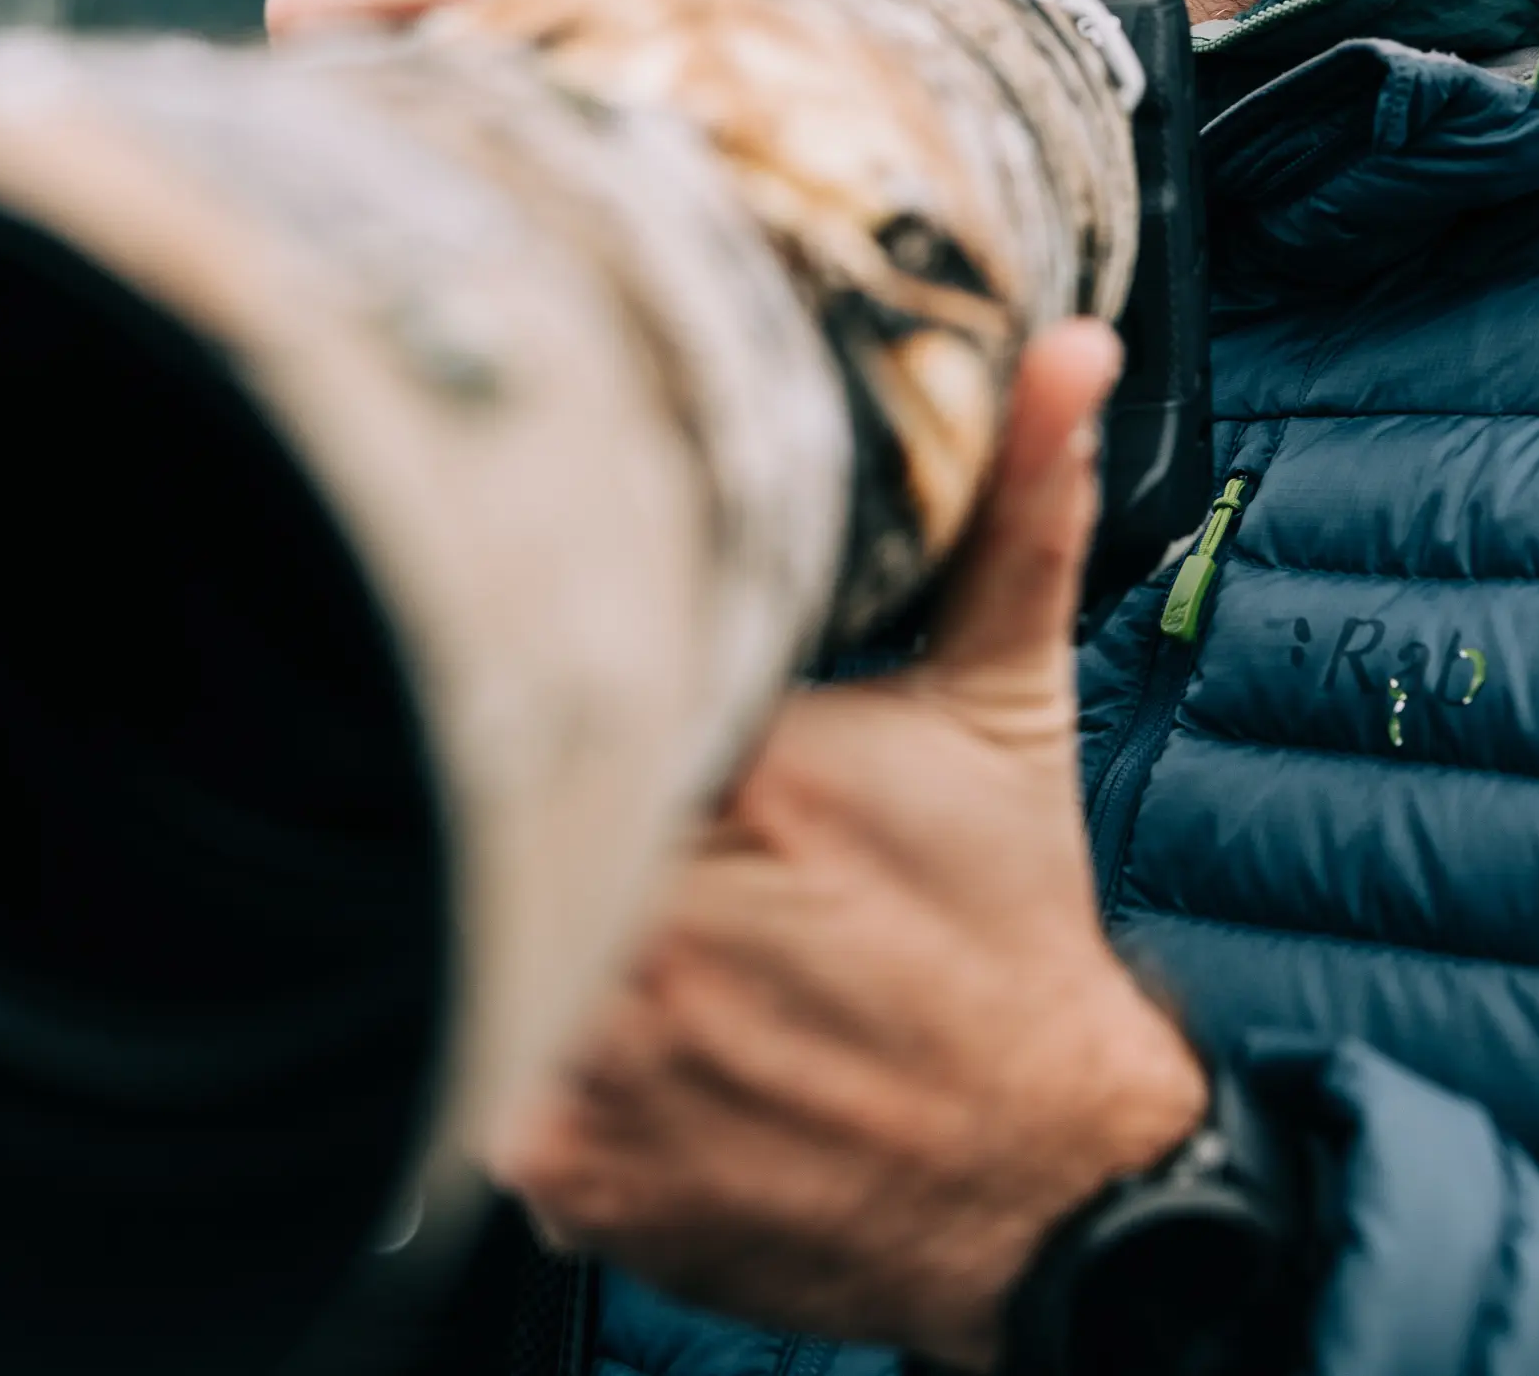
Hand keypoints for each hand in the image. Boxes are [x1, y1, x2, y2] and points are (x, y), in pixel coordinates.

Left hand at [500, 319, 1207, 1368]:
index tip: (556, 623)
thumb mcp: (1010, 705)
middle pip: (517, 793)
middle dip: (527, 766)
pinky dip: (504, 1022)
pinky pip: (470, 1063)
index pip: (587, 664)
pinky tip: (582, 994)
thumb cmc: (1006, 929)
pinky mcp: (573, 1176)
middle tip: (541, 742)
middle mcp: (683, 936)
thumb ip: (1018, 516)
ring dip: (506, 890)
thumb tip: (1067, 355)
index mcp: (774, 784)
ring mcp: (616, 1070)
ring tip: (558, 866)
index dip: (556, 638)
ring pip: (478, 921)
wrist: (1036, 1183)